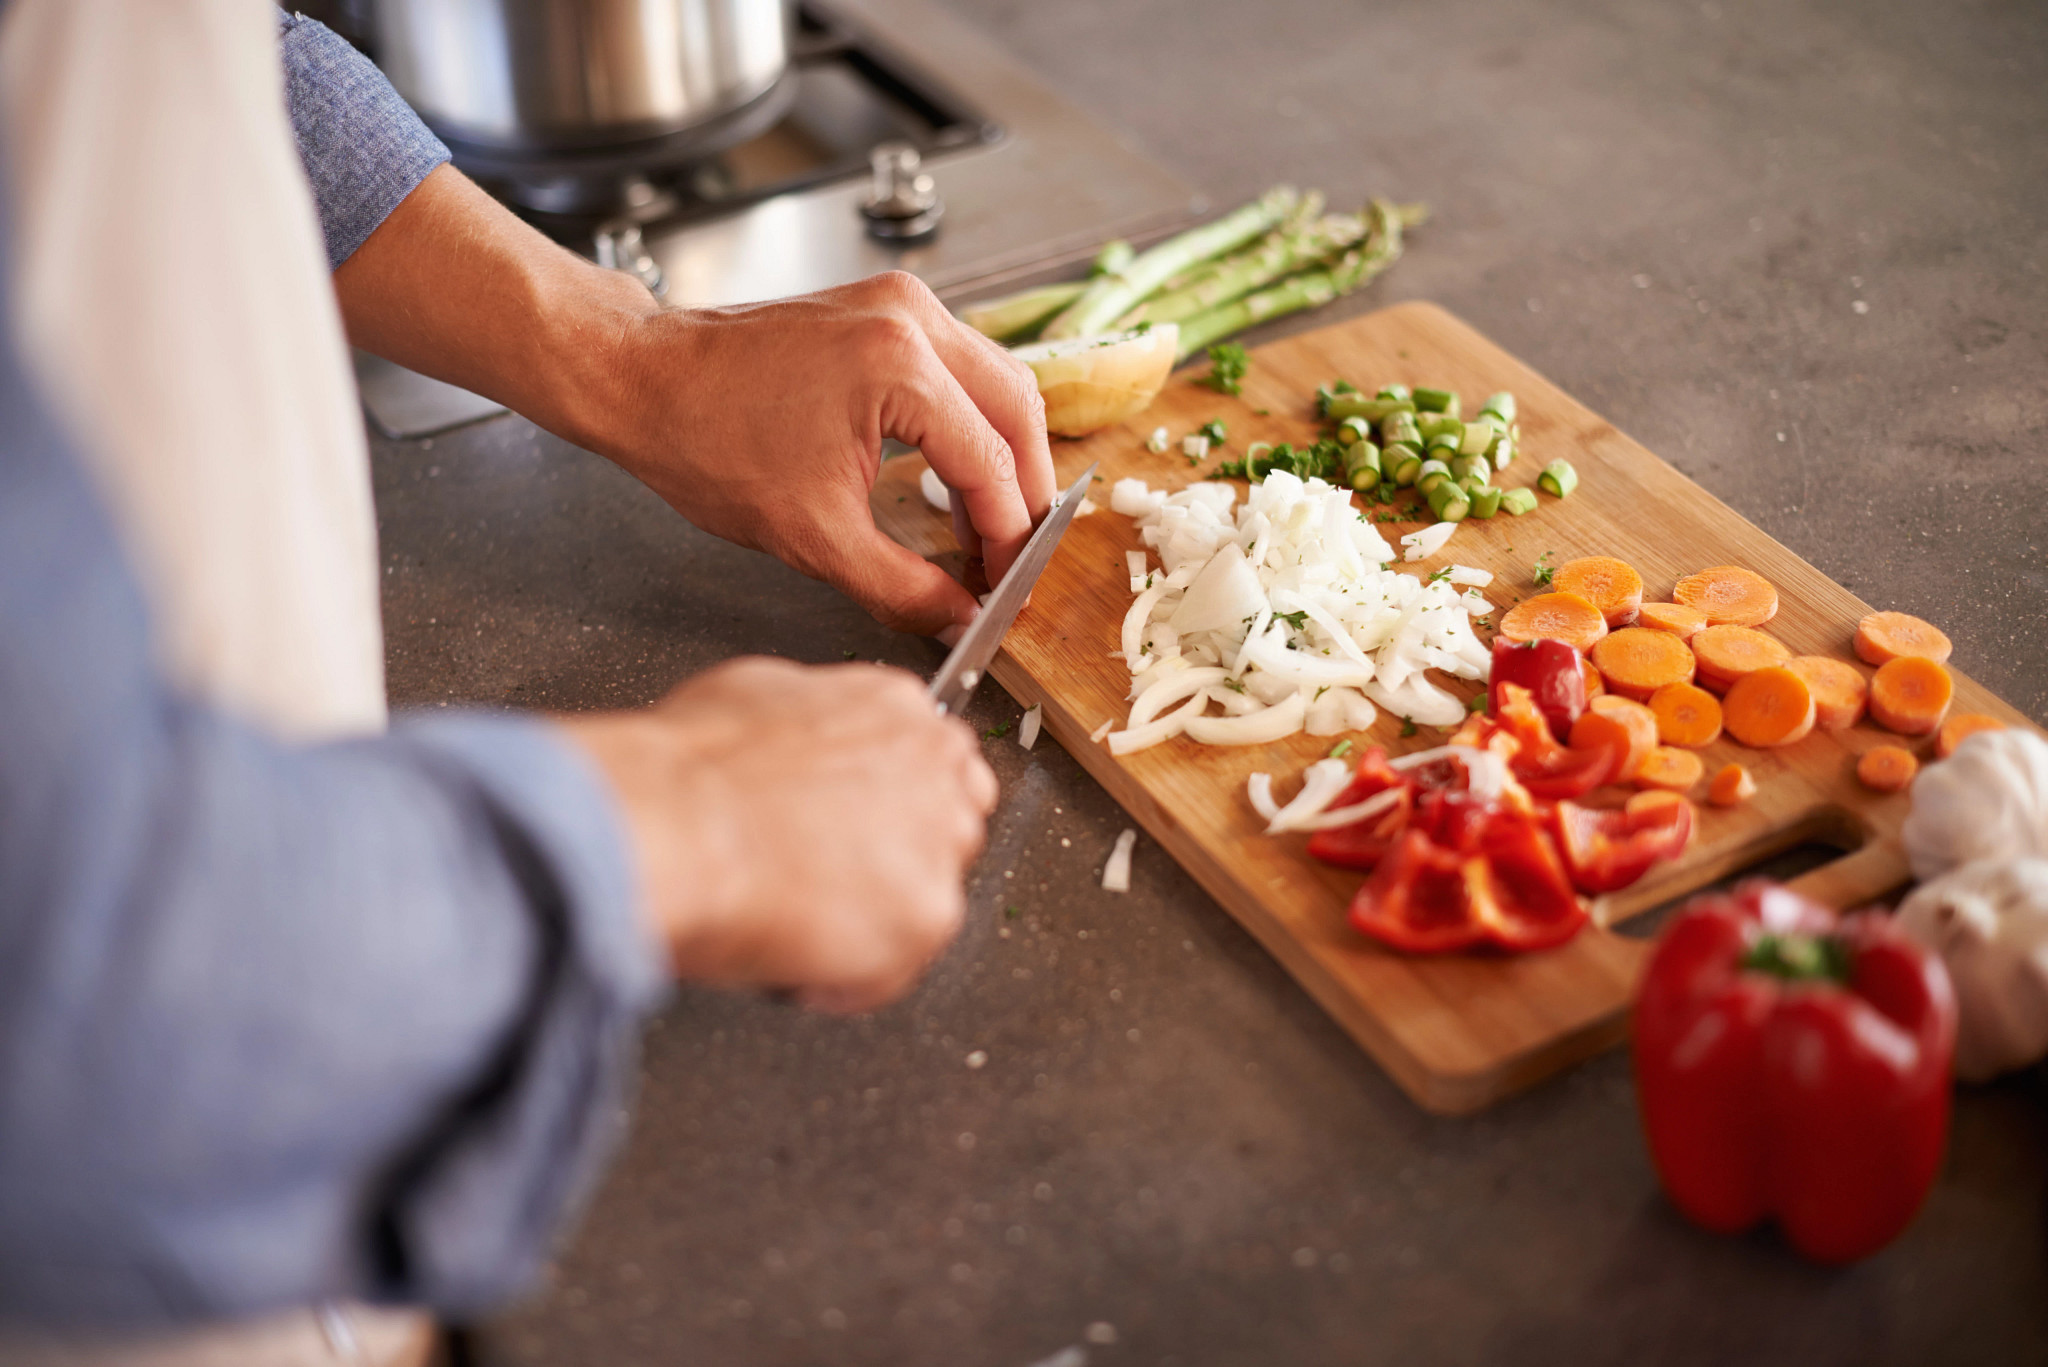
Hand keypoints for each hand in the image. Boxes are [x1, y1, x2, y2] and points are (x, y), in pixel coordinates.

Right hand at [556, 657, 994, 1011]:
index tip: (858, 828)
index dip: (891, 805)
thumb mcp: (752, 694)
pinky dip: (845, 981)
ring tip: (798, 923)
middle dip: (896, 860)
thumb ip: (808, 719)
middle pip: (949, 827)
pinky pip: (893, 969)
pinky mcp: (927, 916)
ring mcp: (938, 844)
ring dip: (872, 920)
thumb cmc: (692, 769)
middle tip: (827, 881)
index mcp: (895, 708)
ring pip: (925, 901)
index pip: (934, 761)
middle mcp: (935, 769)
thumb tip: (795, 742)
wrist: (678, 824)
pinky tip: (793, 960)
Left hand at [595, 272, 1054, 637]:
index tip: (1007, 587)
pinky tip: (956, 475)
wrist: (643, 381)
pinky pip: (960, 367)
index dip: (1008, 538)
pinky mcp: (885, 307)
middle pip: (1018, 410)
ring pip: (998, 382)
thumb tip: (957, 618)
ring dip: (1004, 456)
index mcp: (900, 367)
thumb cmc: (706, 442)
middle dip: (1026, 492)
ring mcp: (901, 303)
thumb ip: (901, 587)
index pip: (992, 465)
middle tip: (1013, 558)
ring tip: (987, 526)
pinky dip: (972, 423)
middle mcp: (912, 319)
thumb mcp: (813, 536)